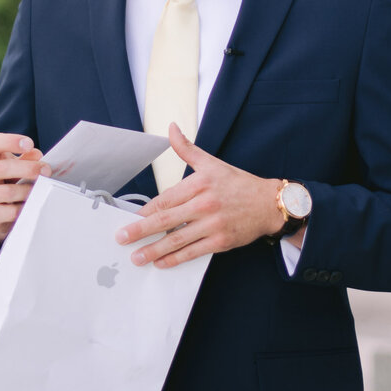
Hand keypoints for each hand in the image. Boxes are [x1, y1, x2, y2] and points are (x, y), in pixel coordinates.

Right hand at [0, 133, 48, 245]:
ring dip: (28, 191)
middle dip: (28, 169)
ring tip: (40, 189)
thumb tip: (35, 154)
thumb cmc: (4, 178)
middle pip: (2, 168)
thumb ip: (25, 157)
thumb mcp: (13, 163)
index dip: (11, 142)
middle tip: (46, 170)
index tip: (29, 144)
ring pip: (8, 192)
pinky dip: (23, 208)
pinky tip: (30, 204)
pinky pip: (9, 211)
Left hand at [116, 122, 293, 268]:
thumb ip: (187, 148)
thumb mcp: (212, 163)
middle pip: (165, 219)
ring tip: (137, 257)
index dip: (144, 211)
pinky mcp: (221, 241)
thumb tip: (171, 128)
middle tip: (121, 238)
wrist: (269, 204)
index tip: (129, 218)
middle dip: (140, 231)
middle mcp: (204, 204)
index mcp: (199, 184)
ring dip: (153, 250)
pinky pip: (192, 252)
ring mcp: (212, 224)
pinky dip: (175, 259)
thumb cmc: (238, 184)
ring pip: (176, 239)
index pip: (164, 199)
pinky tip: (161, 263)